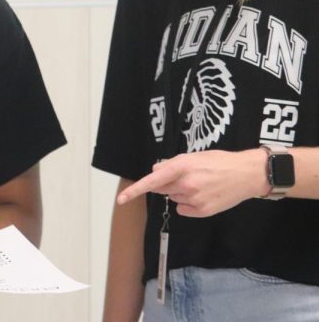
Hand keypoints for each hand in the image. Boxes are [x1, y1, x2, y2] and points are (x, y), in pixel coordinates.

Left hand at [117, 149, 266, 216]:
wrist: (247, 174)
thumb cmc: (220, 161)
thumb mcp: (193, 156)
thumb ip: (171, 164)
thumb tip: (155, 171)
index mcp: (182, 167)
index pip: (152, 180)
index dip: (135, 190)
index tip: (121, 199)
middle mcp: (186, 184)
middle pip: (162, 188)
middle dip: (168, 183)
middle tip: (187, 176)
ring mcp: (194, 199)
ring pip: (173, 198)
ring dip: (180, 192)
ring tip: (201, 184)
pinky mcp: (202, 211)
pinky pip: (183, 209)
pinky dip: (189, 204)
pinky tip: (204, 194)